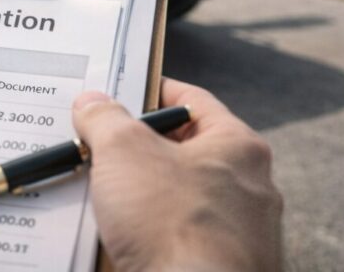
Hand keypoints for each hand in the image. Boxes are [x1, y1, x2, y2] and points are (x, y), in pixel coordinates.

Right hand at [73, 78, 282, 271]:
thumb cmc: (173, 224)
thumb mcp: (122, 150)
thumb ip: (105, 118)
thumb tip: (93, 103)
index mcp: (239, 148)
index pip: (193, 100)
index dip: (150, 90)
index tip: (120, 92)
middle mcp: (250, 189)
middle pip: (185, 151)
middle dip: (139, 148)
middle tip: (101, 145)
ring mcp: (240, 235)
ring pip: (180, 198)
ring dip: (142, 195)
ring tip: (103, 193)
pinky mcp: (223, 267)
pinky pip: (179, 238)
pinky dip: (150, 233)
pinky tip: (122, 235)